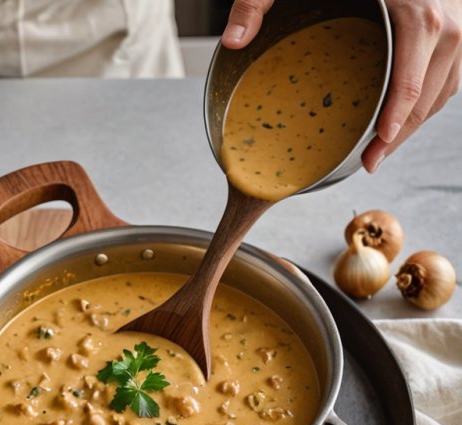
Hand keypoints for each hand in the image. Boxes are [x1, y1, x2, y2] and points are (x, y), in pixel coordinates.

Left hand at [221, 0, 461, 172]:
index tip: (376, 149)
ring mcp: (459, 16)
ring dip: (418, 119)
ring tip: (382, 149)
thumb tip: (233, 41)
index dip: (397, 120)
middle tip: (370, 162)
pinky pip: (452, 66)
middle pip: (433, 88)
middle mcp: (448, 13)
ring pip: (447, 82)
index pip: (413, 76)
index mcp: (416, 7)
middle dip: (403, 132)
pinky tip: (402, 115)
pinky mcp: (457, 17)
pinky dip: (430, 95)